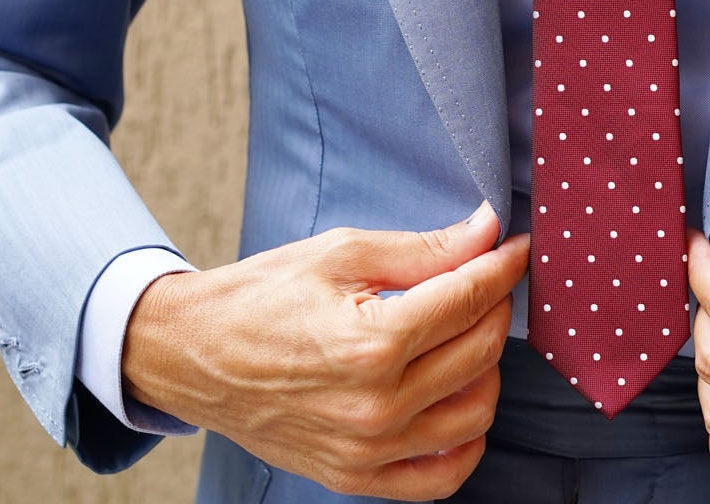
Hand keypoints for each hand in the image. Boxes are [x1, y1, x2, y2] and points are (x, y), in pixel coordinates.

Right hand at [121, 201, 528, 500]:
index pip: (468, 301)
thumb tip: (486, 232)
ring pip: (475, 413)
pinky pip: (442, 478)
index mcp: (371, 344)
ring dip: (486, 369)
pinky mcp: (354, 478)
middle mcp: (375, 406)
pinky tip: (455, 401)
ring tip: (463, 336)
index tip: (517, 248)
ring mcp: (367, 451)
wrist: (192, 355)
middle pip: (481, 353)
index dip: (503, 267)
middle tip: (482, 282)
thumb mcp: (341, 254)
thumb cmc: (261, 297)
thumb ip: (423, 249)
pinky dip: (466, 443)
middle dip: (494, 308)